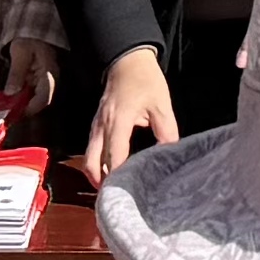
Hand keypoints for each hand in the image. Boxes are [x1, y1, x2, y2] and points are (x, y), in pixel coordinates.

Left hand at [6, 41, 58, 120]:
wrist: (32, 33)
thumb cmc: (29, 39)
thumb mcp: (20, 53)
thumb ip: (17, 72)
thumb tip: (11, 92)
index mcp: (49, 75)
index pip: (44, 99)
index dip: (29, 109)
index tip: (14, 112)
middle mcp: (49, 82)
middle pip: (38, 103)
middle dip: (22, 109)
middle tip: (5, 112)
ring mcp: (43, 83)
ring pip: (33, 100)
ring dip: (20, 104)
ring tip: (5, 106)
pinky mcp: (36, 83)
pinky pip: (29, 95)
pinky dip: (19, 98)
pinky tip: (9, 98)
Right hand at [82, 48, 177, 184]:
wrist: (126, 59)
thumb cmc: (145, 80)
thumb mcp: (162, 104)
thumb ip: (166, 131)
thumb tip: (170, 156)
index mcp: (118, 121)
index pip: (115, 156)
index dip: (118, 177)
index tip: (126, 195)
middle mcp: (102, 126)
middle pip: (93, 162)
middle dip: (101, 183)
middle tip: (115, 200)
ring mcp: (95, 125)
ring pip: (89, 157)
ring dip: (97, 175)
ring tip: (112, 192)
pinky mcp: (96, 125)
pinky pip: (92, 149)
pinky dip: (97, 164)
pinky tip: (110, 173)